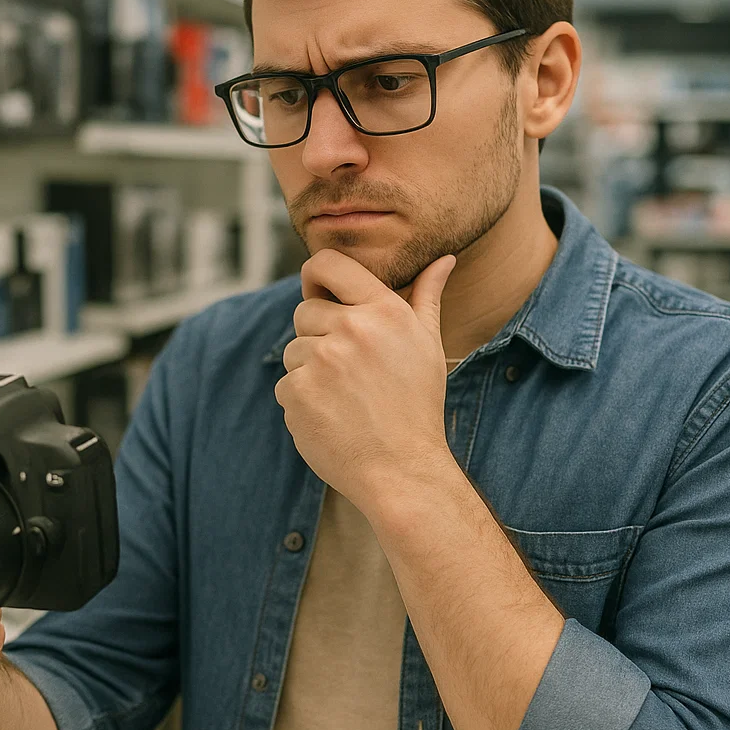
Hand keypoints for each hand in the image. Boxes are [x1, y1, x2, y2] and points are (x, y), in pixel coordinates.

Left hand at [275, 249, 457, 507]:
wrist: (402, 470)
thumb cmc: (417, 406)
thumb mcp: (428, 346)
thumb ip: (426, 297)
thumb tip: (444, 259)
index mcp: (384, 310)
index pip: (327, 263)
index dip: (316, 276)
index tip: (319, 292)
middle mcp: (352, 329)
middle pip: (305, 311)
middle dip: (319, 335)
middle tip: (350, 370)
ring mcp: (322, 361)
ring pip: (293, 350)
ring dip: (310, 371)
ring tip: (346, 397)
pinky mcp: (297, 392)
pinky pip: (285, 383)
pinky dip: (302, 400)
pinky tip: (332, 417)